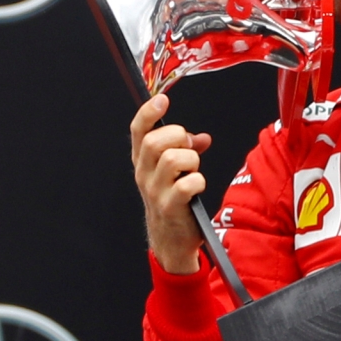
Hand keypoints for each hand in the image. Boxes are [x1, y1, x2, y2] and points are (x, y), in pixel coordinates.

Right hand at [130, 94, 211, 273]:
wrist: (170, 239)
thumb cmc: (173, 200)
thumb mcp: (173, 172)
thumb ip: (186, 150)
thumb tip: (203, 138)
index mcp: (142, 162)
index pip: (138, 131)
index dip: (148, 113)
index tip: (162, 101)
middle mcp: (144, 174)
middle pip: (155, 142)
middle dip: (178, 137)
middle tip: (188, 147)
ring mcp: (155, 192)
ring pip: (172, 160)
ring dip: (191, 160)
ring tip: (193, 170)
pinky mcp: (170, 207)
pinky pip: (187, 184)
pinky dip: (198, 181)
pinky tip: (197, 186)